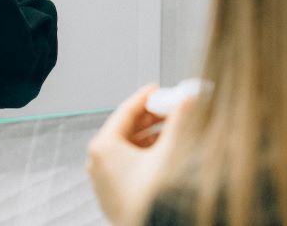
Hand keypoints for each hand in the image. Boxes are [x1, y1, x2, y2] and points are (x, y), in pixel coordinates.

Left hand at [86, 84, 193, 225]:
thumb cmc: (153, 197)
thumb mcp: (169, 152)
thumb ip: (180, 122)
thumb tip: (189, 99)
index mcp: (103, 147)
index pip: (126, 111)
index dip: (145, 97)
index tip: (157, 89)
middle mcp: (97, 162)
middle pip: (126, 129)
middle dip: (151, 117)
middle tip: (169, 107)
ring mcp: (102, 180)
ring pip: (127, 147)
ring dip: (150, 136)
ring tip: (172, 128)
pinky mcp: (112, 194)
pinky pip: (126, 165)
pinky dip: (144, 154)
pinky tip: (163, 150)